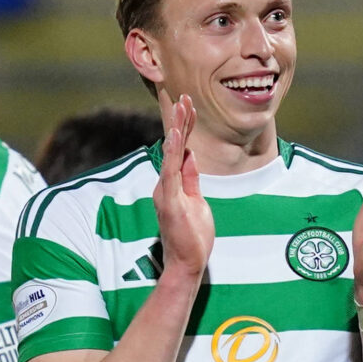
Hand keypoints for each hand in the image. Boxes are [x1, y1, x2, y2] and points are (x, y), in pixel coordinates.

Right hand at [154, 94, 213, 277]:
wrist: (186, 264)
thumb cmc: (191, 237)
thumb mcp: (197, 201)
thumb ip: (191, 179)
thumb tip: (191, 156)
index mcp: (173, 184)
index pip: (180, 150)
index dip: (184, 128)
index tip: (188, 106)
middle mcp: (165, 185)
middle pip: (175, 148)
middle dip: (181, 121)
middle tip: (185, 97)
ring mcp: (166, 193)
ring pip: (172, 155)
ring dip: (177, 130)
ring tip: (181, 108)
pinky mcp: (170, 202)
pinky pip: (171, 173)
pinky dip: (173, 153)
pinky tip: (175, 136)